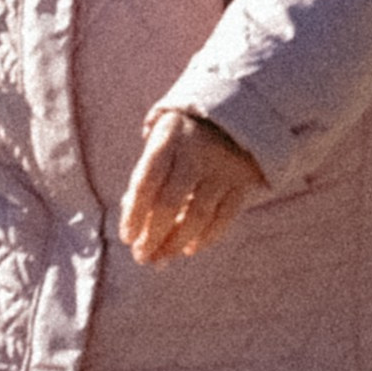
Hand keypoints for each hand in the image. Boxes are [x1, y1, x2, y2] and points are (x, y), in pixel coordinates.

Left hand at [119, 109, 262, 267]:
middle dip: (153, 235)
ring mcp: (223, 165)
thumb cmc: (182, 138)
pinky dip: (205, 238)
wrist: (232, 112)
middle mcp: (196, 149)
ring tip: (162, 257)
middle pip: (170, 201)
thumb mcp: (161, 145)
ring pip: (197, 214)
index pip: (147, 180)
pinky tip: (189, 247)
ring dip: (177, 242)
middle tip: (142, 256)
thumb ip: (147, 181)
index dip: (134, 212)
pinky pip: (224, 218)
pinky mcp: (244, 180)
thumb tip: (134, 229)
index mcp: (169, 136)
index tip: (127, 237)